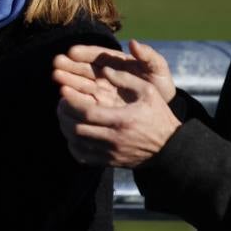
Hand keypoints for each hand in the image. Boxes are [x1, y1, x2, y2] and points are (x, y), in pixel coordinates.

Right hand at [53, 39, 175, 104]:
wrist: (161, 113)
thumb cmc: (160, 87)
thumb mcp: (159, 71)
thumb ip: (149, 56)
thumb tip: (133, 42)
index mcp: (117, 62)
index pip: (98, 55)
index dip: (84, 53)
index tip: (72, 52)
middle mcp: (105, 74)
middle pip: (84, 68)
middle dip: (70, 65)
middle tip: (56, 63)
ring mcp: (100, 90)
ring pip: (81, 83)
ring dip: (67, 79)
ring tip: (56, 77)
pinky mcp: (98, 105)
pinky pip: (84, 100)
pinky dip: (74, 97)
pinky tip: (63, 96)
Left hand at [56, 65, 179, 167]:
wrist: (169, 148)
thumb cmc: (158, 116)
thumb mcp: (148, 92)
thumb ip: (126, 79)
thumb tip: (105, 69)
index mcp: (122, 120)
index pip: (87, 112)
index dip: (71, 101)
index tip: (63, 91)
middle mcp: (114, 139)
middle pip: (76, 128)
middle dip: (63, 114)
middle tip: (61, 102)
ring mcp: (110, 153)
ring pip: (76, 142)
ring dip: (65, 127)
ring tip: (64, 114)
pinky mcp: (108, 162)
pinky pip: (81, 156)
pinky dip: (72, 144)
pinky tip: (73, 132)